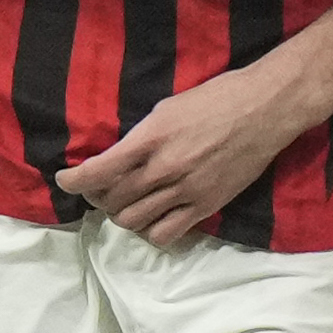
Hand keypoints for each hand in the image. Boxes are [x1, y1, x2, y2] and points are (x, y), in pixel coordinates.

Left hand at [55, 61, 314, 243]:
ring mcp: (186, 191)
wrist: (266, 109)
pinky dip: (151, 231)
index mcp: (150, 139)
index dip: (73, 182)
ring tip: (128, 204)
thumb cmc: (217, 98)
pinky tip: (154, 218)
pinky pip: (165, 234)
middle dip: (99, 197)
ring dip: (122, 214)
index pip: (96, 173)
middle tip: (102, 190)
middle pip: (112, 201)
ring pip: (133, 221)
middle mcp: (163, 169)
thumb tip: (119, 159)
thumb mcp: (167, 108)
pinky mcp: (206, 206)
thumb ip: (141, 137)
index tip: (67, 180)